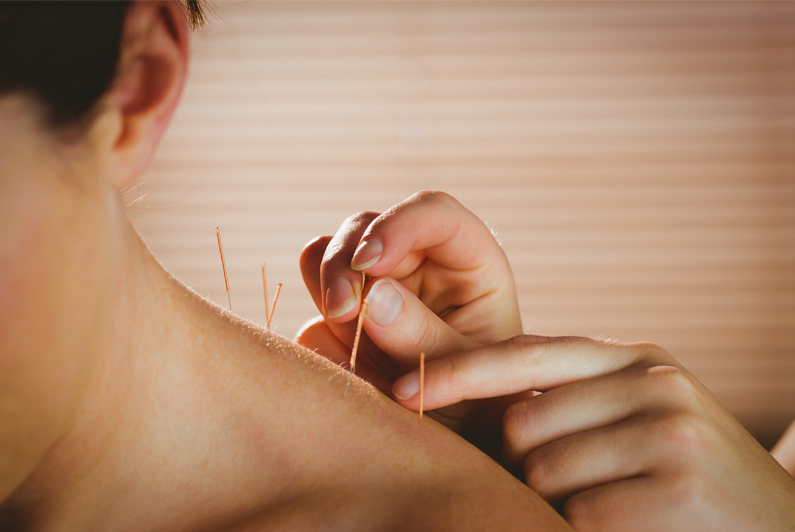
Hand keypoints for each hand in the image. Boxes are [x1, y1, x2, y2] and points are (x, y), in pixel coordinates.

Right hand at [297, 190, 521, 430]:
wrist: (463, 443)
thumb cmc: (487, 402)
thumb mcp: (472, 375)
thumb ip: (426, 337)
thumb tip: (373, 296)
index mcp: (467, 260)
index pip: (434, 212)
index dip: (398, 224)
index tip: (370, 262)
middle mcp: (417, 264)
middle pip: (365, 227)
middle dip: (345, 263)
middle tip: (343, 311)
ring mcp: (376, 288)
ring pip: (326, 255)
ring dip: (328, 290)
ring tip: (350, 337)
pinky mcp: (346, 319)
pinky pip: (313, 312)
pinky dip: (321, 335)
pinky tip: (351, 370)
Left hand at [392, 335, 794, 530]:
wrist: (778, 528)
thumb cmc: (683, 478)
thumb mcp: (632, 421)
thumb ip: (566, 400)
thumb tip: (475, 400)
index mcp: (634, 359)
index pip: (524, 355)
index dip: (458, 372)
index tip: (402, 387)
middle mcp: (652, 382)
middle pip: (521, 421)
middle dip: (524, 464)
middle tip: (577, 487)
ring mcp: (669, 432)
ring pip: (542, 472)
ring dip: (555, 504)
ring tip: (612, 505)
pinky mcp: (677, 489)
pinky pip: (578, 515)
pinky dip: (586, 530)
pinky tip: (631, 528)